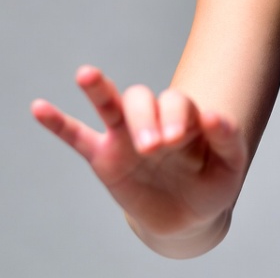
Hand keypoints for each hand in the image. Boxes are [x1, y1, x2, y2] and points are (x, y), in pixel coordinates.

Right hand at [31, 66, 247, 242]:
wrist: (190, 214)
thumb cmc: (213, 181)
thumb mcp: (230, 163)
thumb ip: (228, 137)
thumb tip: (215, 114)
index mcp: (184, 115)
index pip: (175, 100)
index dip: (175, 115)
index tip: (178, 140)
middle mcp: (153, 119)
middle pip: (141, 98)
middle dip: (145, 118)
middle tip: (153, 147)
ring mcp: (126, 137)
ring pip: (109, 105)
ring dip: (99, 91)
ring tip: (87, 74)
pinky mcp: (104, 159)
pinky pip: (77, 137)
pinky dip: (58, 123)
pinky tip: (40, 107)